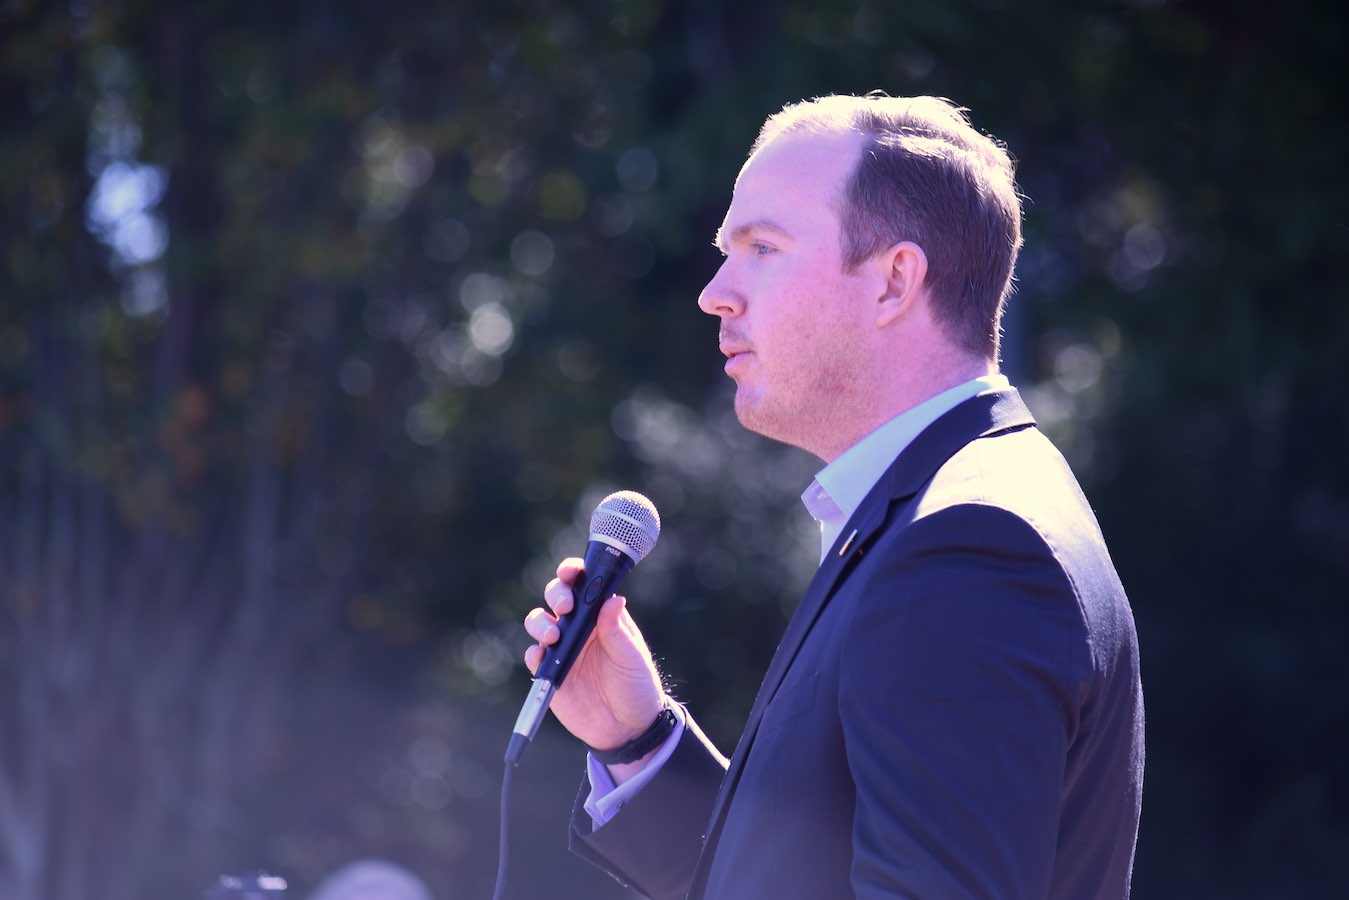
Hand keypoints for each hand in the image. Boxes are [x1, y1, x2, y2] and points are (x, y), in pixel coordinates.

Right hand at [523, 558, 665, 756]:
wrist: (628, 729)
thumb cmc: (637, 687)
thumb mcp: (633, 659)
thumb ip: (619, 632)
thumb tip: (614, 599)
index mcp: (601, 616)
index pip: (583, 585)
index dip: (573, 572)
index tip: (571, 572)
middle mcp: (579, 628)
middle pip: (556, 597)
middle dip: (556, 594)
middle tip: (565, 607)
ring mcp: (562, 649)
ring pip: (538, 622)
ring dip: (540, 623)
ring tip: (553, 636)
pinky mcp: (550, 674)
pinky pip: (533, 657)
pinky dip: (534, 653)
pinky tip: (542, 657)